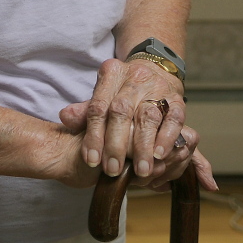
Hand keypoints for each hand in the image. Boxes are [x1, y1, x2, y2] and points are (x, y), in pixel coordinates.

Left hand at [58, 57, 216, 191]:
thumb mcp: (102, 95)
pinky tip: (160, 155)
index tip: (91, 161)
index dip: (93, 135)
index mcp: (111, 73)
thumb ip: (85, 110)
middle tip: (112, 170)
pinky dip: (167, 138)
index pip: (98, 106)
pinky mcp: (177, 99)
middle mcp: (134, 77)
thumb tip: (65, 118)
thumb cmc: (123, 92)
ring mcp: (157, 87)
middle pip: (121, 110)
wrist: (155, 71)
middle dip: (116, 144)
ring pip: (148, 116)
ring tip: (139, 170)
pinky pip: (174, 118)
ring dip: (143, 146)